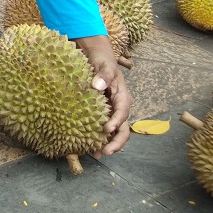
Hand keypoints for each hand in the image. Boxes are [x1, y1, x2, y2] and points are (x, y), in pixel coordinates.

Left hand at [74, 35, 131, 156]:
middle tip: (104, 152)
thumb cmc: (101, 61)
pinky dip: (99, 138)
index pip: (122, 112)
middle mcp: (119, 107)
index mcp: (122, 97)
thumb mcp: (103, 65)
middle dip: (116, 142)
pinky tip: (89, 146)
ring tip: (96, 155)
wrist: (96, 58)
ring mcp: (111, 112)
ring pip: (114, 132)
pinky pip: (103, 128)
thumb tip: (98, 86)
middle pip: (123, 128)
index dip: (116, 122)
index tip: (106, 129)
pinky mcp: (102, 114)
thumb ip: (103, 75)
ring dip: (107, 144)